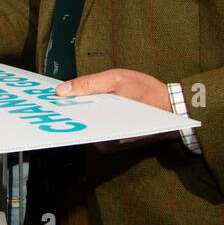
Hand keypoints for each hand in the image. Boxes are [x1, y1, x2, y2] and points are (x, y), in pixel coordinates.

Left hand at [55, 68, 177, 151]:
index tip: (50, 98)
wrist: (174, 109)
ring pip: (87, 126)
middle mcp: (104, 143)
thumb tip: (61, 91)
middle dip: (71, 108)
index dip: (61, 108)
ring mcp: (109, 145)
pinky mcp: (114, 144)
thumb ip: (88, 84)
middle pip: (79, 124)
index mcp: (103, 130)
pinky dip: (94, 116)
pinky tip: (92, 104)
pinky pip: (97, 128)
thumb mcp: (117, 79)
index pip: (73, 120)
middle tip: (60, 94)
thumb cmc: (148, 92)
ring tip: (74, 97)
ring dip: (83, 112)